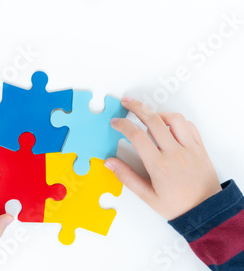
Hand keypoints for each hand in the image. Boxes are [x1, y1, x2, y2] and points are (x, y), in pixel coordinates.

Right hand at [105, 97, 221, 220]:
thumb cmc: (177, 206)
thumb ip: (126, 177)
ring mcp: (189, 149)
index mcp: (158, 165)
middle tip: (127, 102)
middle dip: (137, 107)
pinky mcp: (200, 148)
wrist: (205, 211)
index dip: (123, 125)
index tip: (115, 123)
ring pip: (174, 119)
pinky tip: (168, 125)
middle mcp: (174, 153)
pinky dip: (177, 121)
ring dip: (159, 113)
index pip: (136, 136)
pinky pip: (189, 126)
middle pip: (153, 120)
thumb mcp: (147, 196)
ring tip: (149, 115)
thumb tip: (109, 162)